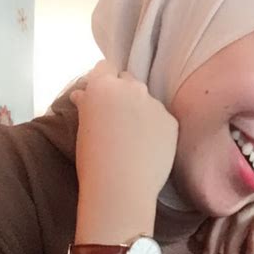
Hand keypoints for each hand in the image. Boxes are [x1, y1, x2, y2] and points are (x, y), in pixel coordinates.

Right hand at [69, 59, 178, 206]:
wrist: (121, 186)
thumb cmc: (92, 159)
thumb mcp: (82, 127)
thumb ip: (86, 105)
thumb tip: (82, 94)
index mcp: (102, 85)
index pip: (105, 67)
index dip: (104, 80)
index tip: (103, 94)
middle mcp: (131, 87)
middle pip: (128, 79)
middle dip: (123, 92)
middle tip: (117, 116)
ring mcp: (154, 102)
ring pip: (147, 100)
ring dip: (141, 110)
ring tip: (134, 137)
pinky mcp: (171, 120)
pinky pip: (161, 118)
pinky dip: (156, 128)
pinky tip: (148, 147)